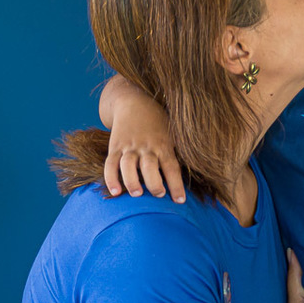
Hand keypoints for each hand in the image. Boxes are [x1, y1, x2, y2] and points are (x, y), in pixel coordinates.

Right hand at [100, 75, 183, 201]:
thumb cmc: (158, 122)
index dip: (176, 185)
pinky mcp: (115, 147)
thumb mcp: (172, 132)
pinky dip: (111, 179)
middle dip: (155, 183)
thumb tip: (192, 172)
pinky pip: (110, 164)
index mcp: (164, 145)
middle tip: (159, 194)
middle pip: (150, 167)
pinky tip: (115, 192)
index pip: (172, 167)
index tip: (180, 201)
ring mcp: (129, 147)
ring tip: (137, 194)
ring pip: (129, 166)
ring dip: (132, 181)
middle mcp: (147, 146)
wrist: (134, 101)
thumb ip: (177, 151)